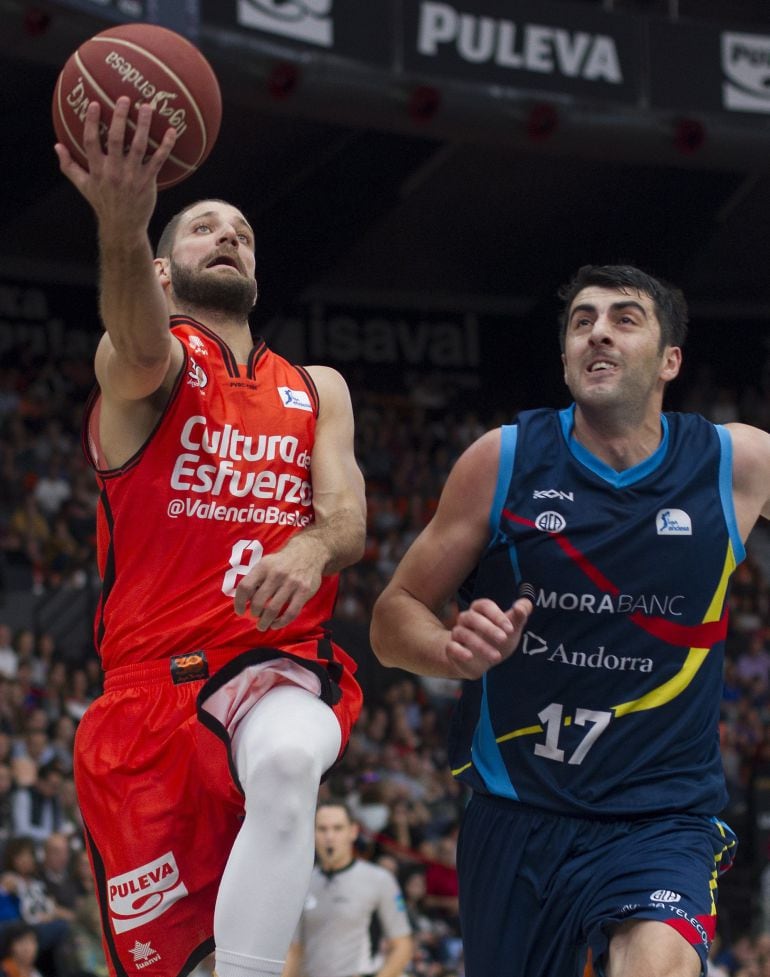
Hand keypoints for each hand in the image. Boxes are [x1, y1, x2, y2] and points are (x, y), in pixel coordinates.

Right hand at [54, 96, 176, 230]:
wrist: (123, 226)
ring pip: (138, 146)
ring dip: (142, 125)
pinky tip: (171, 131)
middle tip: (124, 98)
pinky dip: (165, 145)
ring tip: (147, 107)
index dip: (91, 122)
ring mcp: (132, 175)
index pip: (91, 141)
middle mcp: (114, 170)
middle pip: (115, 139)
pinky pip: (158, 160)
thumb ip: (69, 165)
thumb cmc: (103, 203)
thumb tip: (57, 146)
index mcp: (97, 169)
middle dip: (119, 117)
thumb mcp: (83, 186)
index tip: (94, 104)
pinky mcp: (148, 181)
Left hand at [233, 536, 325, 631]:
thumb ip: (255, 580)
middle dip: (254, 614)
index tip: (240, 611)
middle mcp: (276, 574)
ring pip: (273, 609)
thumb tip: (244, 601)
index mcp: (263, 566)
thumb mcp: (266, 563)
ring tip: (263, 625)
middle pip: (258, 601)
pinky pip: (291, 613)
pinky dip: (281, 622)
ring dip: (265, 622)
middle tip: (255, 617)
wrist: (309, 552)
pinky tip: (276, 624)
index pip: (245, 587)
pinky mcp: (304, 591)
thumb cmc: (282, 562)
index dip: (239, 602)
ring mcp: (291, 583)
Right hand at [445, 595, 532, 679]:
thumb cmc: (497, 640)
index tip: (510, 628)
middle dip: (489, 628)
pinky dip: (459, 651)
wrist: (482, 662)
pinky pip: (451, 647)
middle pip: (473, 617)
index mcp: (480, 610)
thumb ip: (520, 615)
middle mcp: (466, 619)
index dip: (497, 615)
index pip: (485, 605)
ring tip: (496, 657)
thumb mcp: (512, 628)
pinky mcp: (452, 649)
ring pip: (463, 634)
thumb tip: (523, 605)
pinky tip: (470, 657)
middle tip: (503, 639)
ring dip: (480, 645)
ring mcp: (457, 634)